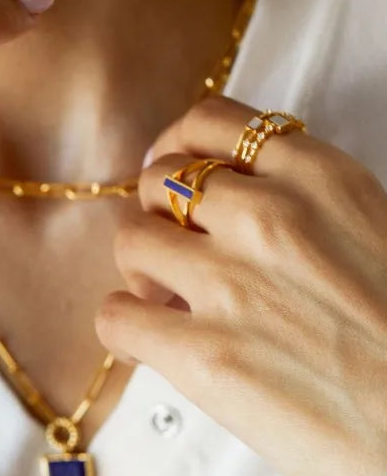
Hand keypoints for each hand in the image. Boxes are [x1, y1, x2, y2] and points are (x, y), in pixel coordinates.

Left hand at [96, 96, 386, 475]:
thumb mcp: (374, 232)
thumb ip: (304, 205)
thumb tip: (227, 200)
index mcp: (320, 178)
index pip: (211, 120)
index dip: (176, 143)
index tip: (169, 165)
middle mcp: (269, 216)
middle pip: (158, 180)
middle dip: (159, 214)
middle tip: (177, 249)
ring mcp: (231, 283)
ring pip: (130, 239)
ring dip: (141, 268)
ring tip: (168, 299)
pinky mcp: (204, 355)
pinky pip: (115, 316)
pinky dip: (124, 328)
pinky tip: (151, 344)